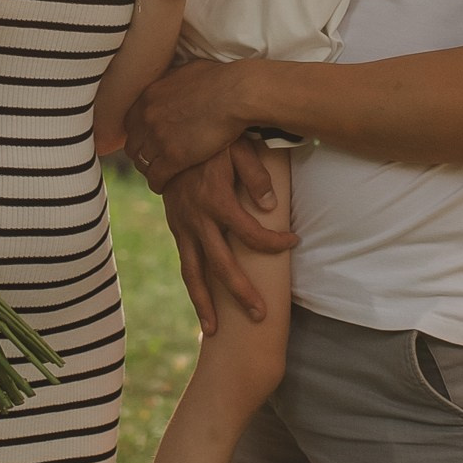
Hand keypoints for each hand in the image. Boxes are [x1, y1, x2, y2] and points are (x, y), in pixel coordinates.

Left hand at [126, 55, 254, 186]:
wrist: (237, 94)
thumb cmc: (220, 79)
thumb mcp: (185, 71)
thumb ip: (170, 81)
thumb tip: (170, 82)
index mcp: (148, 96)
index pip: (130, 123)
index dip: (140, 134)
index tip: (149, 141)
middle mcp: (147, 117)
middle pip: (133, 145)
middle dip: (142, 154)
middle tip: (153, 160)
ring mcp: (158, 137)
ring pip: (142, 163)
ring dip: (150, 170)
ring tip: (159, 175)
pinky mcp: (173, 157)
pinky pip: (156, 177)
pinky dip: (158, 183)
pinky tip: (164, 186)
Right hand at [161, 144, 293, 330]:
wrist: (167, 131)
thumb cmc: (211, 136)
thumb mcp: (237, 146)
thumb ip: (255, 175)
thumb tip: (271, 206)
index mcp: (216, 199)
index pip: (252, 233)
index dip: (275, 242)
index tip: (294, 241)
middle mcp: (197, 218)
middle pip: (222, 265)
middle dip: (241, 293)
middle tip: (260, 317)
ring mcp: (182, 225)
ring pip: (193, 272)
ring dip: (204, 303)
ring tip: (214, 331)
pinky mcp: (175, 226)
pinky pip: (184, 261)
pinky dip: (193, 284)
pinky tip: (202, 302)